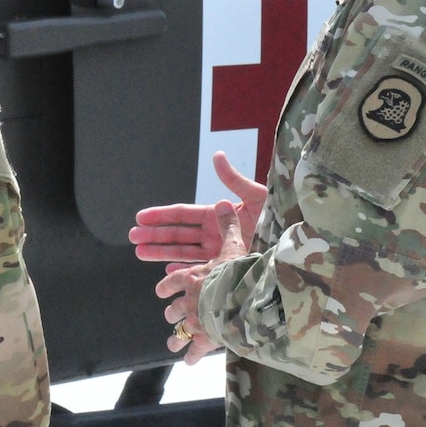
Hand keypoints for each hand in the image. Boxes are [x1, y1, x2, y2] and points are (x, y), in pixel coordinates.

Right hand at [130, 152, 266, 269]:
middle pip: (177, 235)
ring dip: (161, 253)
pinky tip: (167, 272)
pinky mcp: (224, 268)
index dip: (161, 216)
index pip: (182, 215)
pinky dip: (182, 271)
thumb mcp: (255, 196)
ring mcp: (218, 252)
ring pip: (182, 253)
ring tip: (139, 253)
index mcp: (217, 215)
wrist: (293, 241)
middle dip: (154, 236)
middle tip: (132, 237)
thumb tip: (217, 155)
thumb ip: (233, 179)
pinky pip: (198, 270)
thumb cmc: (278, 216)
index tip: (141, 217)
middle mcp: (214, 234)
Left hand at [156, 201, 247, 363]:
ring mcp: (195, 322)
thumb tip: (223, 201)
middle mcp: (188, 300)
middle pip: (173, 308)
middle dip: (172, 313)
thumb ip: (227, 224)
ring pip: (179, 331)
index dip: (166, 286)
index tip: (162, 290)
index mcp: (191, 277)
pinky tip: (189, 361)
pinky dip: (191, 356)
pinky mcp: (205, 339)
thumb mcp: (233, 243)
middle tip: (170, 316)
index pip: (172, 280)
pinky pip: (195, 350)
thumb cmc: (237, 271)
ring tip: (173, 342)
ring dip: (176, 336)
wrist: (241, 300)